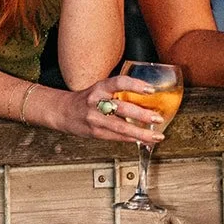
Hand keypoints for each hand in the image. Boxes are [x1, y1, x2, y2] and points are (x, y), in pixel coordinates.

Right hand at [54, 75, 169, 141]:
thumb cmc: (87, 99)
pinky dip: (131, 139)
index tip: (150, 89)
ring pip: (121, 127)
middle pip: (122, 108)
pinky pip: (116, 137)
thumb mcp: (101, 88)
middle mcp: (97, 102)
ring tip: (156, 135)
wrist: (64, 112)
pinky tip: (143, 140)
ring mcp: (95, 119)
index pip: (119, 82)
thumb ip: (119, 92)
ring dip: (141, 133)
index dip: (135, 85)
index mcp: (100, 87)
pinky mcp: (95, 132)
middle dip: (142, 115)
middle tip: (158, 118)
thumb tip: (146, 97)